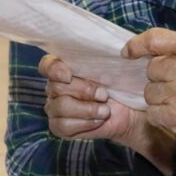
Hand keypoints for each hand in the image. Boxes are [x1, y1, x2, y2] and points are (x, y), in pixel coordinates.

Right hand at [39, 55, 175, 175]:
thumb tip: (111, 49)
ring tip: (105, 110)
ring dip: (87, 109)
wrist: (129, 110)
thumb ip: (103, 56)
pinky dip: (85, 123)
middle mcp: (55, 87)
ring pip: (60, 106)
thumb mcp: (114, 66)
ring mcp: (54, 107)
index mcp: (64, 68)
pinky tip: (98, 120)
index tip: (69, 74)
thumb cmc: (119, 84)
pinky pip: (63, 125)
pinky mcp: (59, 126)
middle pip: (56, 87)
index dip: (54, 68)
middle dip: (84, 90)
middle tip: (104, 95)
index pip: (47, 64)